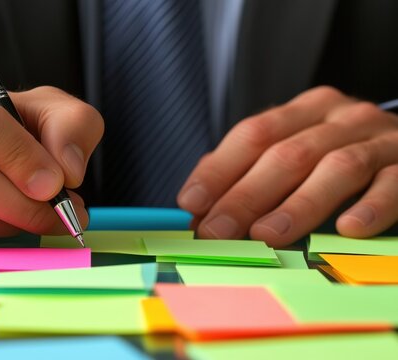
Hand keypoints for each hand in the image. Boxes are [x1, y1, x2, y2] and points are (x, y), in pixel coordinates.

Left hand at [177, 86, 397, 246]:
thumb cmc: (340, 154)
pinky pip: (392, 185)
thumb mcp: (295, 151)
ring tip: (268, 235)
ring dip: (299, 205)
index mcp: (305, 111)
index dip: (220, 169)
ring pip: (336, 168)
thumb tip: (198, 209)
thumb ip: (248, 173)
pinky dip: (371, 207)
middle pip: (286, 154)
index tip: (191, 203)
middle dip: (246, 196)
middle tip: (217, 231)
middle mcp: (341, 119)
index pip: (253, 134)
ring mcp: (380, 141)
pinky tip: (348, 229)